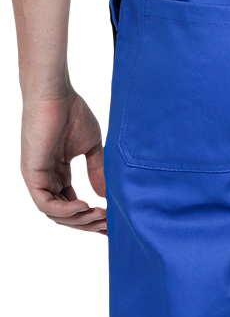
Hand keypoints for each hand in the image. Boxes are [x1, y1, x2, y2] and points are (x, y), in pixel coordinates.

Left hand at [20, 87, 106, 234]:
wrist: (56, 93)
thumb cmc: (71, 111)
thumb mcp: (91, 148)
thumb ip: (96, 171)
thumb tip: (103, 196)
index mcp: (57, 173)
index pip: (71, 205)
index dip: (90, 218)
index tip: (110, 224)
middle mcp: (46, 178)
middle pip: (64, 215)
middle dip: (87, 223)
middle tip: (107, 224)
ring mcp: (37, 177)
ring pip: (55, 214)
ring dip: (79, 219)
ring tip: (99, 215)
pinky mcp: (31, 174)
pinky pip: (45, 204)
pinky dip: (65, 210)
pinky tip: (84, 205)